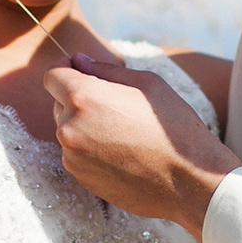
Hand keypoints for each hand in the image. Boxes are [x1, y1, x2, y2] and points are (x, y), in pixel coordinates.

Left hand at [45, 55, 241, 233]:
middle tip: (115, 106)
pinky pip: (76, 155)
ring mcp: (72, 157)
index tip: (82, 73)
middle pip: (58, 103)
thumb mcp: (147, 84)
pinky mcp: (80, 178)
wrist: (189, 181)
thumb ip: (105, 69)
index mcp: (84, 98)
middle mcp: (69, 128)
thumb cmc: (173, 127)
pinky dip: (91, 150)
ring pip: (68, 131)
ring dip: (84, 126)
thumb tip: (78, 60)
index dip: (66, 70)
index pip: (52, 76)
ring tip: (123, 133)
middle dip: (78, 99)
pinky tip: (122, 153)